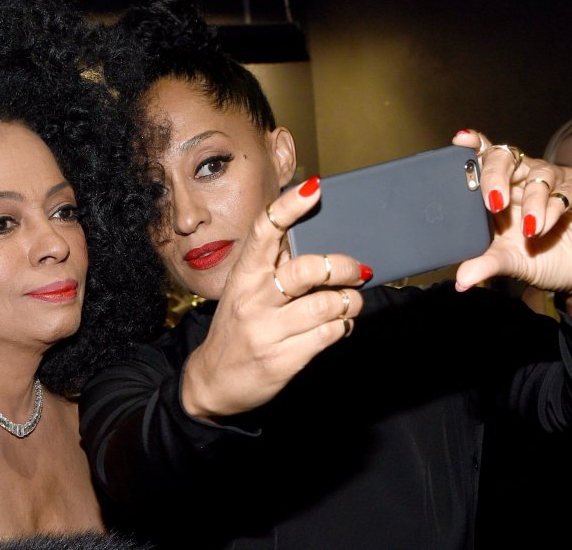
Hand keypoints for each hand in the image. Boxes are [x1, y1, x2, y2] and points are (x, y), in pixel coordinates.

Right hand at [181, 176, 371, 419]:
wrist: (213, 382)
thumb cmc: (237, 328)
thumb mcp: (244, 291)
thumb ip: (273, 265)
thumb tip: (313, 236)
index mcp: (243, 276)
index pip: (265, 231)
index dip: (289, 207)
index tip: (314, 189)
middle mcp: (253, 300)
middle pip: (306, 269)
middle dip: (343, 267)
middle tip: (358, 271)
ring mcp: (267, 331)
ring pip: (326, 305)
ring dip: (350, 301)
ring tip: (351, 302)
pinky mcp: (283, 360)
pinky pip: (328, 334)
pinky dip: (342, 327)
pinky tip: (339, 325)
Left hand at [452, 129, 571, 293]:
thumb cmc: (543, 259)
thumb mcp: (510, 263)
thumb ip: (486, 265)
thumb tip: (462, 281)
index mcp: (502, 190)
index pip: (486, 158)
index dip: (474, 145)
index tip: (461, 140)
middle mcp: (525, 180)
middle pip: (506, 157)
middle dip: (495, 174)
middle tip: (492, 201)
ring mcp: (555, 181)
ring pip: (538, 173)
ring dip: (530, 201)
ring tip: (528, 230)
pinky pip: (566, 189)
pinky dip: (552, 208)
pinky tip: (545, 227)